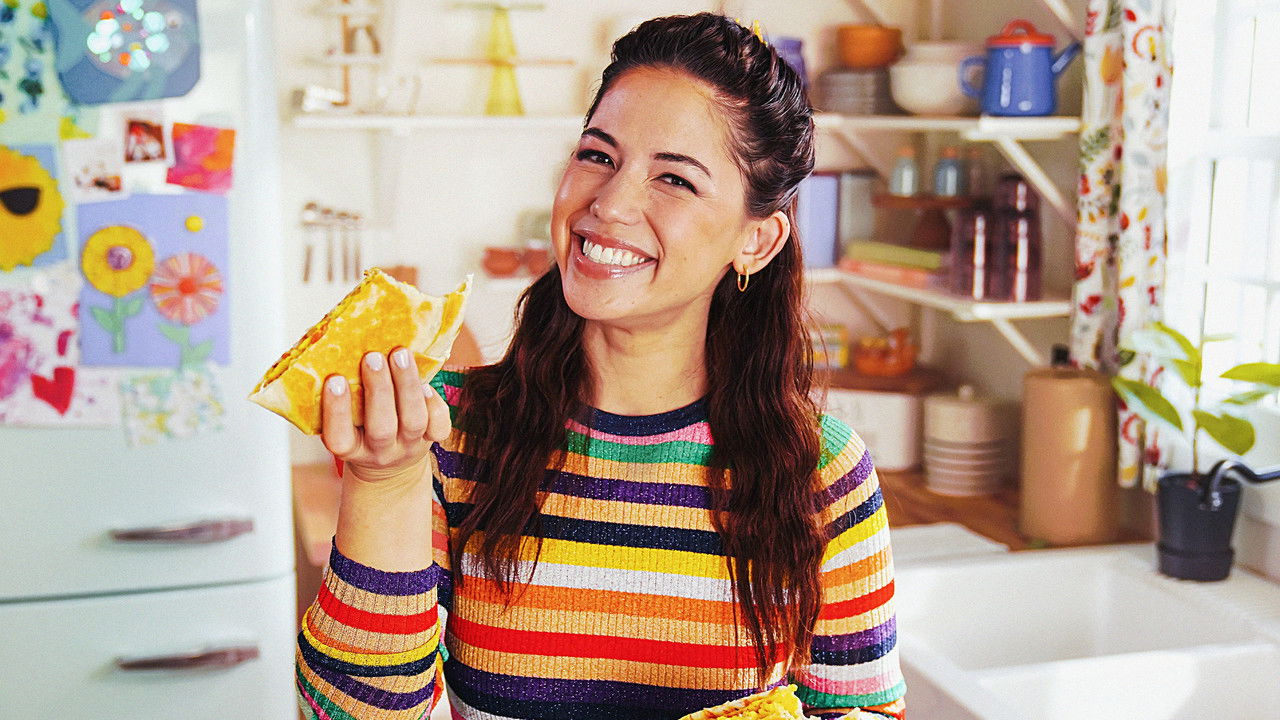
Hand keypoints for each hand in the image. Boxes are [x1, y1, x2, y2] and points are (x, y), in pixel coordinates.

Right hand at [320, 348, 450, 483]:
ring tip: (400, 354)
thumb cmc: (361, 428)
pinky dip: (434, 404)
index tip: (335, 379)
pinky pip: (439, 427)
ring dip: (407, 385)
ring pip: (413, 421)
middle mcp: (380, 452)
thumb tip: (339, 348)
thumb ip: (344, 395)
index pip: (339, 438)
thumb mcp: (346, 421)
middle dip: (378, 390)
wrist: (392, 464)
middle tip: (372, 357)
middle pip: (381, 428)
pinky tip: (426, 383)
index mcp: (350, 449)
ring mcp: (408, 447)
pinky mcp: (431, 440)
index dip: (336, 410)